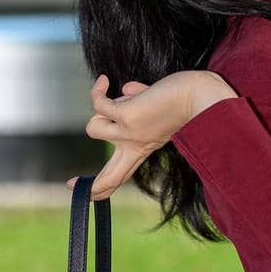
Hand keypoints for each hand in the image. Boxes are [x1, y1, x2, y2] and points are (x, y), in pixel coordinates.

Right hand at [66, 70, 235, 199]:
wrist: (200, 98)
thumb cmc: (185, 98)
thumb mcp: (154, 105)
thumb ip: (136, 100)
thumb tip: (125, 90)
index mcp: (142, 148)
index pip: (120, 173)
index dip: (102, 184)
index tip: (86, 191)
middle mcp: (135, 146)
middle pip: (110, 177)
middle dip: (89, 186)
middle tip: (70, 186)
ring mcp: (129, 134)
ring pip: (93, 128)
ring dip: (99, 106)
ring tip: (113, 90)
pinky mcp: (126, 118)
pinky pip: (98, 104)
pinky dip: (98, 89)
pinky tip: (105, 80)